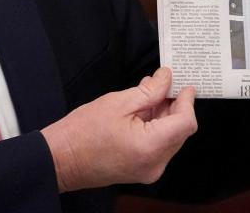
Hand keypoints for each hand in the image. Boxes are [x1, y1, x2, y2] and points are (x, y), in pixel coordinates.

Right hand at [40, 67, 196, 192]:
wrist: (62, 158)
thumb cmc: (82, 133)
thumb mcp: (118, 102)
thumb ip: (149, 91)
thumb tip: (167, 78)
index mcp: (150, 146)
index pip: (185, 123)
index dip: (187, 101)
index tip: (184, 85)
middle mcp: (154, 163)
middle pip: (180, 131)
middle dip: (174, 106)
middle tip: (164, 84)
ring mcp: (149, 170)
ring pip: (170, 138)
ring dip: (164, 115)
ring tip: (148, 95)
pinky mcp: (142, 170)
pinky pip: (159, 146)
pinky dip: (156, 127)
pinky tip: (142, 111)